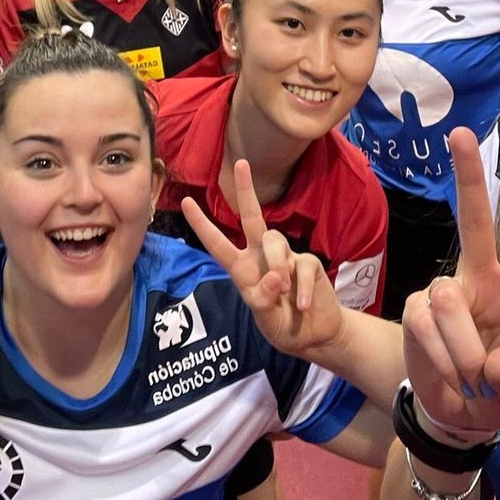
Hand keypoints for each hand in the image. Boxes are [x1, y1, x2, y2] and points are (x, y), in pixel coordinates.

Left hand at [181, 159, 340, 357]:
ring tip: (283, 291)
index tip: (186, 202)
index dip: (202, 224)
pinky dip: (301, 288)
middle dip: (246, 190)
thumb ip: (265, 298)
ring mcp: (286, 257)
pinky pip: (302, 266)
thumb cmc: (281, 324)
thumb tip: (275, 275)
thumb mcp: (265, 317)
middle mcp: (261, 257)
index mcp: (242, 269)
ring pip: (275, 243)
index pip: (218, 243)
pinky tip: (302, 305)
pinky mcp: (308, 263)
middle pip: (253, 217)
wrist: (313, 335)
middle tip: (242, 164)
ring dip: (277, 265)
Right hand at [401, 128, 499, 434]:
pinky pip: (426, 326)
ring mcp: (447, 291)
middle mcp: (485, 278)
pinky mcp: (415, 309)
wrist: (458, 415)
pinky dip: (442, 360)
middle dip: (469, 177)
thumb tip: (494, 364)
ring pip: (449, 303)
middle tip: (461, 133)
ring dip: (463, 351)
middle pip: (477, 221)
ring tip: (472, 378)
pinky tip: (450, 375)